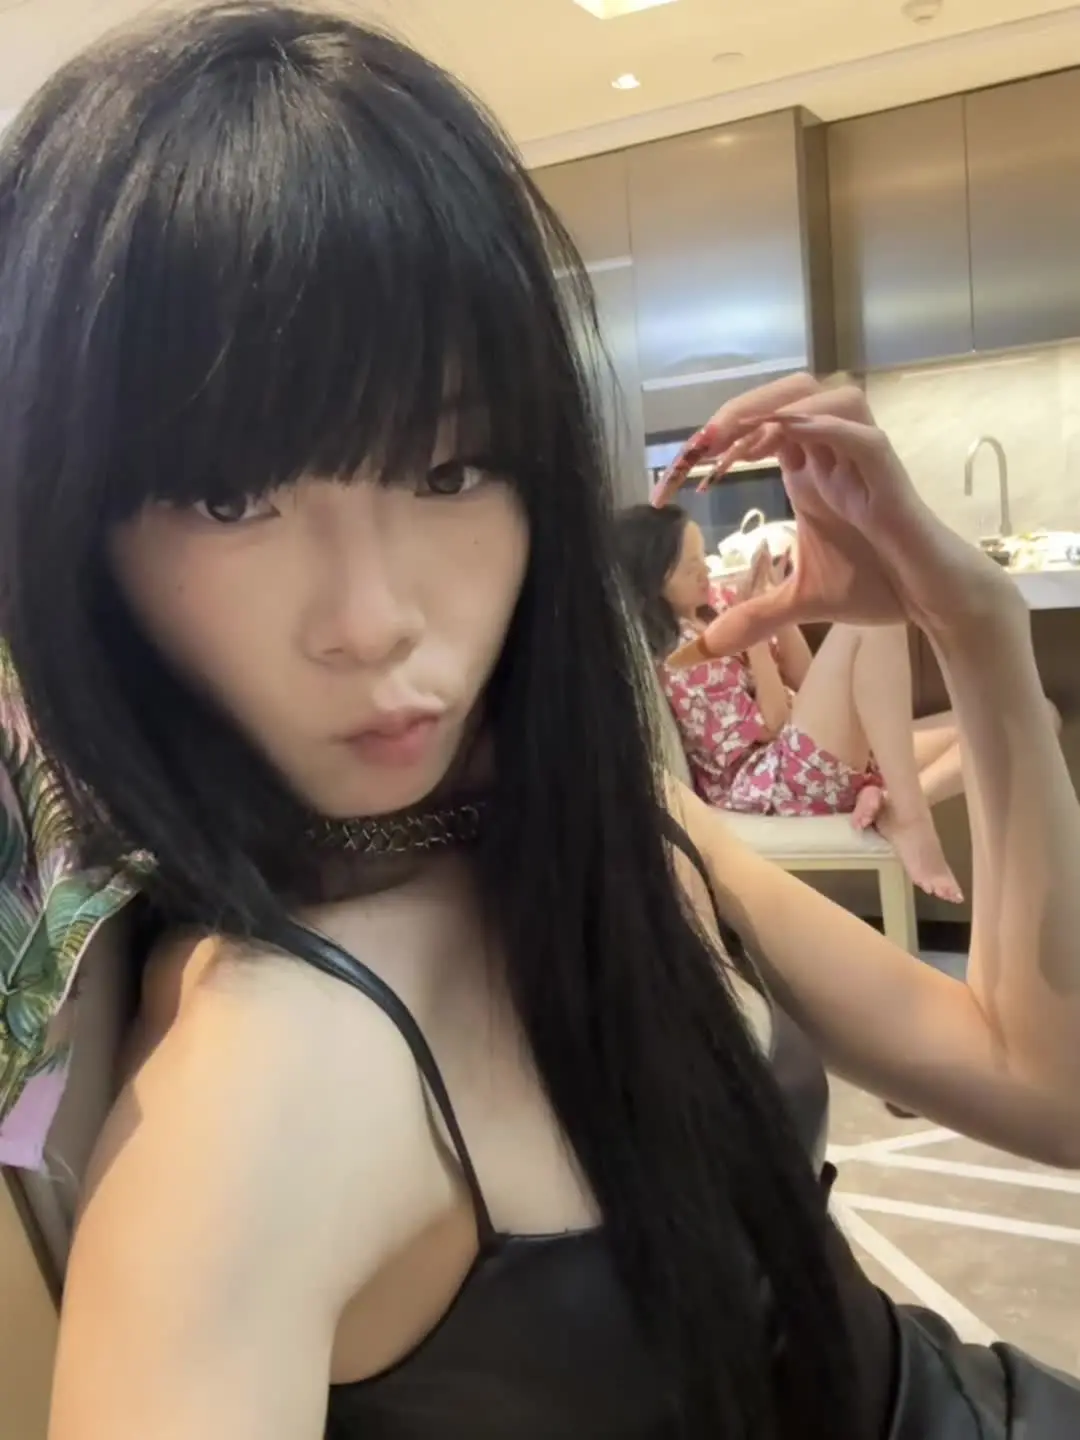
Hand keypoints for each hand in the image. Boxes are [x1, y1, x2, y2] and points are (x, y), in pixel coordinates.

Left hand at [654, 375, 1021, 665]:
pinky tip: (787, 437)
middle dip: (740, 408)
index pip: (757, 427)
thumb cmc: (875, 585)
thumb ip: (753, 616)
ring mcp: (862, 459)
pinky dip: (825, 427)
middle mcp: (833, 453)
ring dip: (778, 408)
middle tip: (699, 447)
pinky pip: (859, 433)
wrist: (929, 602)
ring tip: (733, 442)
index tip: (672, 480)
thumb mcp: (799, 602)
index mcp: (808, 468)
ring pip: (828, 395)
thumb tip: (703, 649)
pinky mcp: (888, 474)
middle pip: (789, 392)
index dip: (714, 441)